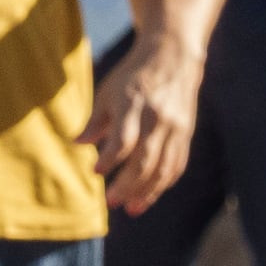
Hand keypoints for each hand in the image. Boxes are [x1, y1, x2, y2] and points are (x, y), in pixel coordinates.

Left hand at [86, 30, 203, 212]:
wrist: (173, 57)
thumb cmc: (134, 76)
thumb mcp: (109, 91)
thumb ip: (95, 120)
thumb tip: (78, 145)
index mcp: (135, 103)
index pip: (124, 139)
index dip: (110, 159)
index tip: (95, 172)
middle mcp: (158, 117)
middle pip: (145, 159)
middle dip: (127, 184)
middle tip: (111, 202)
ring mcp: (176, 127)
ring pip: (163, 167)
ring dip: (147, 191)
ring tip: (131, 208)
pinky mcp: (186, 133)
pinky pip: (177, 164)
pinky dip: (163, 183)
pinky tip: (148, 195)